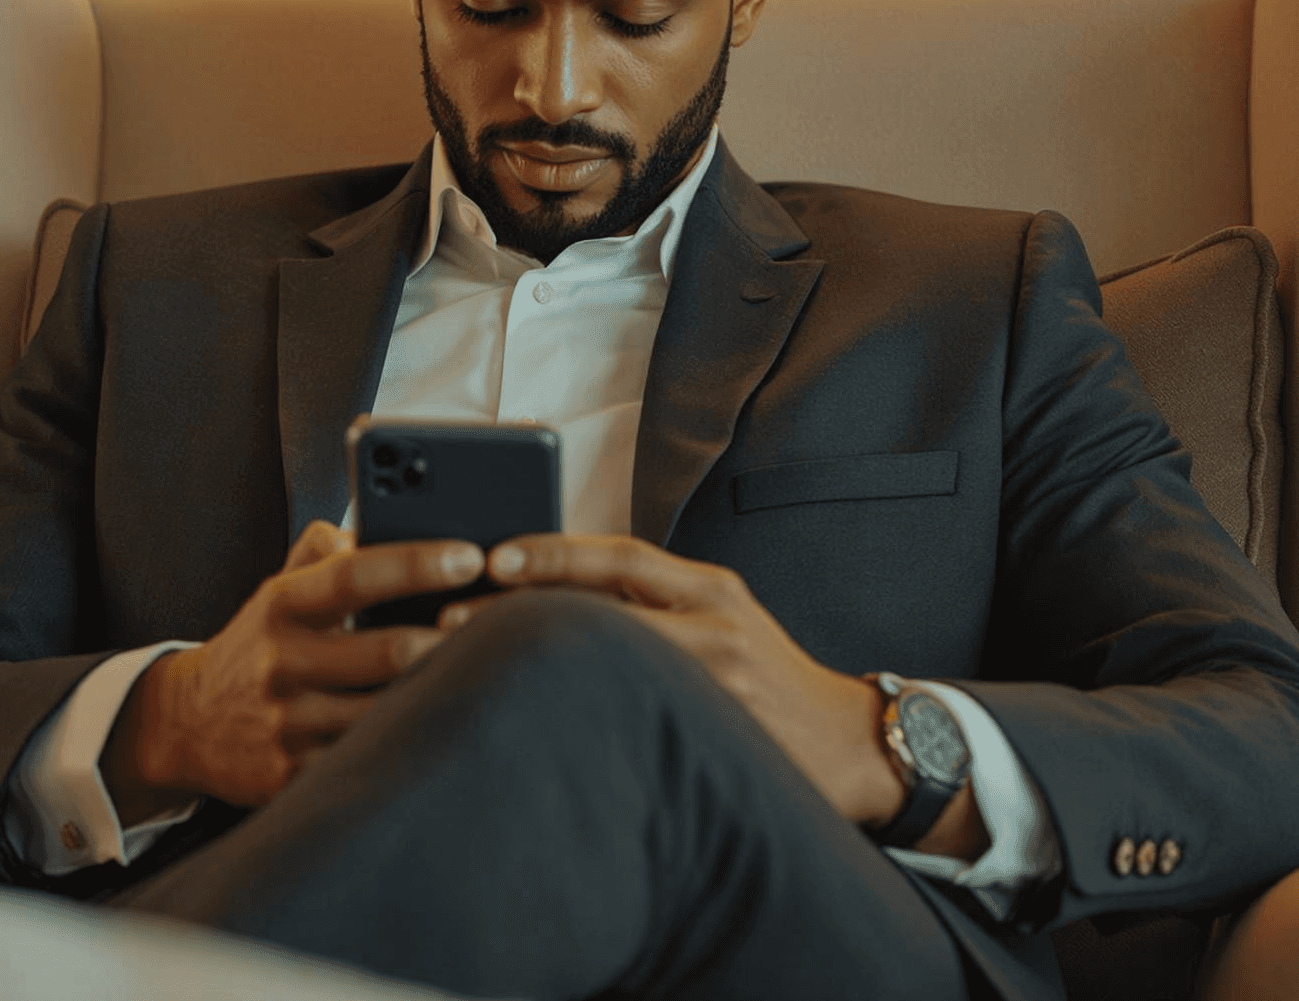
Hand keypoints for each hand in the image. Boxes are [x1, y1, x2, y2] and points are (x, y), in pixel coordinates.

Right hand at [102, 520, 483, 817]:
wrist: (188, 724)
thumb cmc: (262, 642)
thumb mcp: (280, 586)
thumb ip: (326, 548)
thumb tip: (383, 521)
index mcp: (283, 605)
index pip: (355, 574)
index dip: (417, 563)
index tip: (471, 555)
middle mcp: (283, 664)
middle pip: (386, 651)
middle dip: (450, 640)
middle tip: (503, 626)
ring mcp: (288, 725)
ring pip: (387, 712)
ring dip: (442, 693)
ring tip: (496, 674)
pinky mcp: (294, 777)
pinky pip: (370, 759)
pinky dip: (414, 741)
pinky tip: (453, 727)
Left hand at [439, 533, 902, 823]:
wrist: (853, 746)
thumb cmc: (769, 679)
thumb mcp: (724, 619)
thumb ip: (655, 602)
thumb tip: (556, 590)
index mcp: (712, 590)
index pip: (621, 556)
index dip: (553, 553)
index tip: (492, 557)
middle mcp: (716, 629)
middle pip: (602, 610)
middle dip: (520, 615)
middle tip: (444, 622)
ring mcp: (717, 687)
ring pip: (608, 669)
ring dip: (533, 670)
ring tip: (465, 673)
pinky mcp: (716, 741)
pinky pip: (633, 727)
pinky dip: (575, 726)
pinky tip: (525, 735)